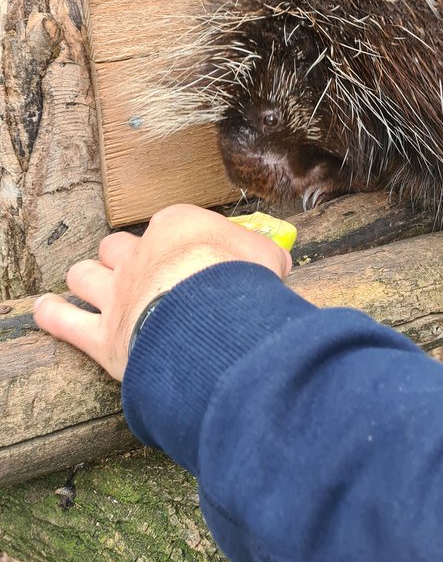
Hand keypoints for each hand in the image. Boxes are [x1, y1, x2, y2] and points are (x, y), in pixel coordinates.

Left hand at [33, 204, 291, 380]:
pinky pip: (63, 320)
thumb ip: (265, 256)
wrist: (210, 315)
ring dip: (87, 279)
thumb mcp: (269, 256)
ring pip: (84, 274)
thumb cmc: (242, 280)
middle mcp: (139, 255)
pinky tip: (48, 309)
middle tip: (139, 270)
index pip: (172, 227)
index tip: (195, 256)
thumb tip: (276, 263)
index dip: (182, 242)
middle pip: (117, 246)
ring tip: (90, 286)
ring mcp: (116, 294)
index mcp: (177, 227)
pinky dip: (53, 314)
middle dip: (123, 256)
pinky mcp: (101, 335)